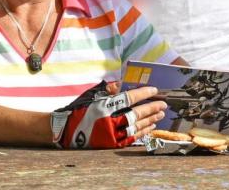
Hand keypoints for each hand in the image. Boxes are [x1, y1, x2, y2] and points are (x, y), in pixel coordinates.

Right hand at [51, 81, 165, 148]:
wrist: (65, 130)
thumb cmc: (79, 109)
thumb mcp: (92, 95)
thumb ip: (108, 90)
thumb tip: (123, 84)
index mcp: (104, 106)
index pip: (128, 98)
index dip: (143, 93)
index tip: (154, 90)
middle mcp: (108, 121)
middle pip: (136, 114)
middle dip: (151, 108)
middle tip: (162, 105)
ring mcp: (110, 134)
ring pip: (136, 127)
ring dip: (149, 121)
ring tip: (159, 116)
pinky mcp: (110, 144)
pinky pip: (131, 138)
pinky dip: (142, 132)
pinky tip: (150, 127)